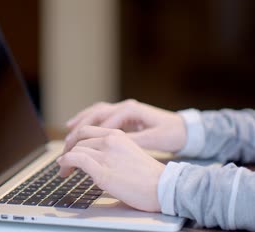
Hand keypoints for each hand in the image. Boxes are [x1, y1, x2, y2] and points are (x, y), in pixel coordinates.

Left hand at [57, 126, 164, 211]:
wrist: (163, 187)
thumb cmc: (149, 176)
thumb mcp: (129, 154)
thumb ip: (113, 152)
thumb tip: (94, 160)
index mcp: (118, 135)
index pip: (88, 131)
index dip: (75, 140)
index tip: (70, 149)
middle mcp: (110, 140)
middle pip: (79, 138)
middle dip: (67, 149)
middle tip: (64, 161)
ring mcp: (106, 154)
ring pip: (76, 149)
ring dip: (65, 159)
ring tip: (63, 171)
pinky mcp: (103, 170)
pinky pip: (76, 160)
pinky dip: (65, 162)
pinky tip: (63, 168)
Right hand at [65, 99, 186, 152]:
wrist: (186, 130)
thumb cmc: (172, 134)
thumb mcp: (154, 140)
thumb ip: (133, 142)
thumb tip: (113, 147)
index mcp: (131, 110)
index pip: (103, 121)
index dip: (88, 134)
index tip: (77, 147)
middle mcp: (126, 107)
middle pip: (96, 113)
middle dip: (80, 125)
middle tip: (68, 140)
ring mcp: (125, 110)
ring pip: (97, 112)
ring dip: (82, 119)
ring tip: (68, 129)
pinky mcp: (125, 117)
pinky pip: (102, 116)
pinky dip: (90, 121)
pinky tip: (82, 128)